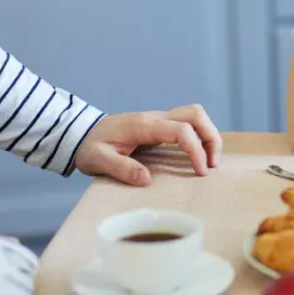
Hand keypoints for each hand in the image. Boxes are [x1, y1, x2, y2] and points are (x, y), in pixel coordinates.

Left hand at [74, 104, 221, 186]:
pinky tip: (199, 152)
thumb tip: (146, 180)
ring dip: (208, 133)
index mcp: (144, 125)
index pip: (181, 130)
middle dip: (211, 137)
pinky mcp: (160, 124)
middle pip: (196, 114)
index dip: (196, 150)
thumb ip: (121, 169)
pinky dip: (200, 134)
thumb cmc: (90, 146)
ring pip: (195, 115)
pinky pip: (188, 122)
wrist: (80, 133)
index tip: (200, 171)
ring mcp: (159, 118)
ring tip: (209, 159)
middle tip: (212, 163)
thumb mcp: (98, 160)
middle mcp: (156, 117)